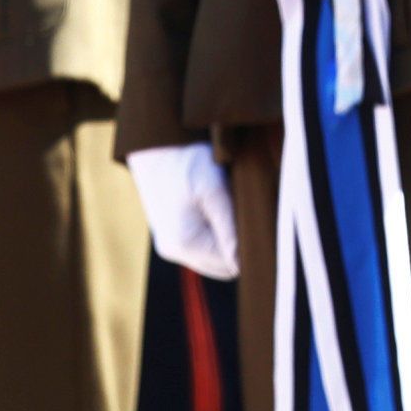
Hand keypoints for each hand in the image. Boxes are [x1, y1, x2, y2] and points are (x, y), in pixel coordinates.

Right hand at [125, 145, 236, 278]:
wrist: (155, 144)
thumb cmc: (186, 163)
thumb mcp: (214, 191)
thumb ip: (229, 229)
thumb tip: (244, 263)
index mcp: (183, 243)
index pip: (231, 265)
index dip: (247, 248)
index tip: (255, 225)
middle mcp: (173, 250)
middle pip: (222, 266)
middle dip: (236, 247)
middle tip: (243, 217)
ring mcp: (170, 244)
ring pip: (212, 258)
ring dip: (224, 240)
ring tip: (226, 210)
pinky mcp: (170, 236)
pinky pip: (201, 247)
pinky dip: (212, 235)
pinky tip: (213, 211)